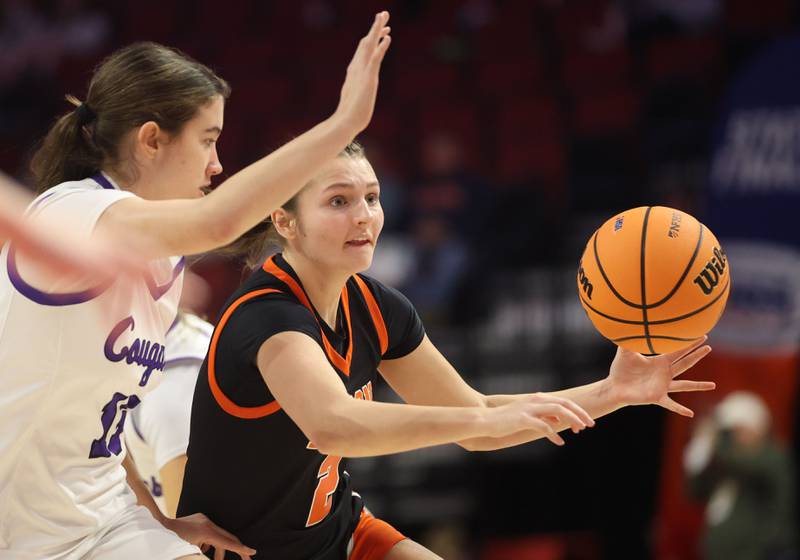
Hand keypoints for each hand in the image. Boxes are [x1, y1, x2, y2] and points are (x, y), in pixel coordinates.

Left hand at [163, 513, 255, 559]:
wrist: (158, 527)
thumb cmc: (172, 544)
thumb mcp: (190, 552)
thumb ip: (204, 557)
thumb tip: (216, 558)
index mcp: (207, 532)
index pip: (228, 543)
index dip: (241, 549)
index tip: (253, 552)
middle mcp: (208, 523)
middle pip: (228, 537)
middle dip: (237, 549)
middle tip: (247, 559)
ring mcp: (204, 520)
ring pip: (218, 536)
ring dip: (218, 549)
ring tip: (212, 558)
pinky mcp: (200, 519)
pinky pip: (210, 532)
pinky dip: (210, 543)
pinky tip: (202, 548)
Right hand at [334, 11, 391, 132]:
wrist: (345, 122)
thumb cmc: (350, 114)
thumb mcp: (355, 97)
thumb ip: (356, 90)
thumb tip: (355, 91)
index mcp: (355, 71)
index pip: (365, 50)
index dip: (374, 38)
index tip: (384, 30)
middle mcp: (357, 67)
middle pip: (367, 42)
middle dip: (375, 27)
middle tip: (384, 13)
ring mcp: (362, 72)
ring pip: (370, 46)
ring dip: (377, 30)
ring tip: (384, 17)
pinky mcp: (368, 79)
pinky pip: (375, 59)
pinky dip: (381, 47)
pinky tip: (388, 38)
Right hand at [487, 393, 594, 445]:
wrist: (485, 420)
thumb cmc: (506, 420)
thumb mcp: (527, 416)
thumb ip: (543, 415)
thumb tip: (558, 419)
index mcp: (537, 398)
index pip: (563, 401)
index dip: (577, 410)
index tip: (587, 421)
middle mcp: (535, 400)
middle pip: (564, 403)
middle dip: (579, 413)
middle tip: (590, 425)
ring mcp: (529, 409)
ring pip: (557, 410)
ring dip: (570, 420)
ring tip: (579, 430)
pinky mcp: (522, 419)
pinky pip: (543, 425)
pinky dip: (553, 433)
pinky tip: (560, 441)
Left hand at [606, 337, 714, 416]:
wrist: (614, 386)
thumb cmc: (621, 369)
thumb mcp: (626, 352)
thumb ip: (629, 339)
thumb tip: (629, 322)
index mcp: (660, 362)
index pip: (678, 351)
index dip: (689, 344)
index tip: (702, 336)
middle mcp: (665, 374)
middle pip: (685, 363)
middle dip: (696, 356)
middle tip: (708, 348)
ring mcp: (662, 386)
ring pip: (684, 385)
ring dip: (698, 385)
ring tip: (713, 385)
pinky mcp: (657, 397)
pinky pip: (671, 404)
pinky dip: (680, 409)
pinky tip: (690, 413)